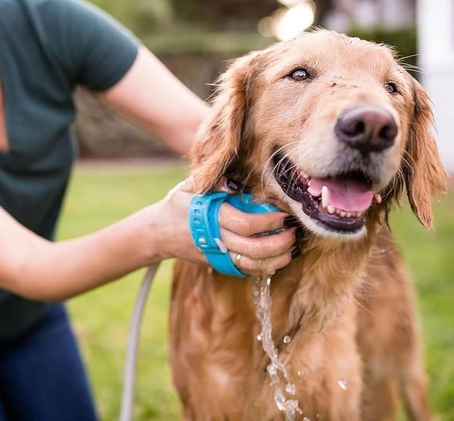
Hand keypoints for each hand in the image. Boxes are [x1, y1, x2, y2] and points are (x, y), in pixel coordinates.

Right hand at [160, 178, 298, 276]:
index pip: (246, 224)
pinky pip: (246, 271)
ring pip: (252, 264)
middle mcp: (215, 239)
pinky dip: (266, 268)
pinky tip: (280, 258)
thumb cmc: (178, 205)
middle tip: (294, 232)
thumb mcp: (190, 186)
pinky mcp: (219, 265)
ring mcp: (217, 255)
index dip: (269, 221)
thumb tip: (238, 182)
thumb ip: (215, 182)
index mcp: (210, 217)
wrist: (159, 232)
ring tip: (292, 248)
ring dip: (277, 259)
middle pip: (254, 249)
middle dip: (279, 242)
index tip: (285, 215)